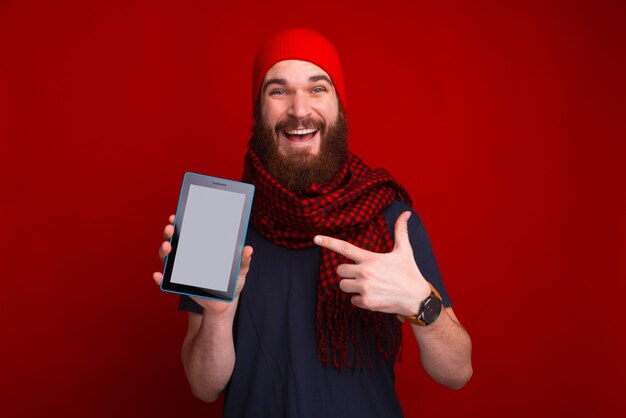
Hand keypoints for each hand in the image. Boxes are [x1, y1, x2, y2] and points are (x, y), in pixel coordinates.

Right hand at [152, 214, 252, 315]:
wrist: (225, 303)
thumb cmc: (232, 282)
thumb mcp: (240, 270)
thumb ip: (243, 261)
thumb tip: (248, 249)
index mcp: (202, 247)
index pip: (188, 231)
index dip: (180, 223)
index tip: (176, 217)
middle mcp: (188, 255)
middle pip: (174, 240)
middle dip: (169, 233)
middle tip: (170, 229)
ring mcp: (182, 269)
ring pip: (167, 257)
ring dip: (164, 251)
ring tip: (168, 247)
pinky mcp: (179, 284)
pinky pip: (166, 281)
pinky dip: (160, 279)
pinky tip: (158, 276)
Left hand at [313, 211, 429, 316]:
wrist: (417, 298)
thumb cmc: (409, 272)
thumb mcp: (404, 251)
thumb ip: (400, 232)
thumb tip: (406, 213)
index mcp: (370, 258)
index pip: (345, 248)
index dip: (328, 242)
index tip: (315, 238)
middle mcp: (364, 273)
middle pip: (339, 270)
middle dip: (347, 271)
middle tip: (361, 273)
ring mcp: (364, 288)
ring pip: (342, 285)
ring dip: (351, 285)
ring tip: (367, 284)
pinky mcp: (366, 302)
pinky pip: (352, 300)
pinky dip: (360, 299)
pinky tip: (373, 296)